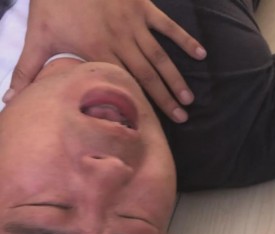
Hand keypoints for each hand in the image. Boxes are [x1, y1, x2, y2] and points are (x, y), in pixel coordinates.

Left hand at [4, 0, 205, 122]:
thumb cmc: (52, 2)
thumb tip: (10, 99)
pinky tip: (200, 55)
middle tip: (182, 117)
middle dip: (165, 99)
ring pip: (159, 57)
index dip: (141, 106)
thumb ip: (27, 70)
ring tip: (189, 98)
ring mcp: (134, 25)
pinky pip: (167, 27)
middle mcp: (121, 42)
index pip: (123, 85)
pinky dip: (184, 40)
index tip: (154, 124)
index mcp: (97, 53)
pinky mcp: (142, 8)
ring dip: (175, 78)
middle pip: (147, 76)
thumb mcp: (37, 37)